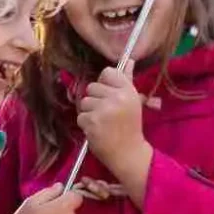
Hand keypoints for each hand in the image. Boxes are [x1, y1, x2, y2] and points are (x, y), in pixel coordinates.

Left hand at [77, 64, 152, 187]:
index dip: (105, 83)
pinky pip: (80, 116)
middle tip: (107, 113)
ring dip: (90, 112)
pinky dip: (86, 124)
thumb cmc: (131, 126)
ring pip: (84, 101)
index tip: (109, 94)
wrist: (128, 153)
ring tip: (102, 122)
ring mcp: (103, 110)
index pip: (107, 72)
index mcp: (128, 91)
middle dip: (96, 100)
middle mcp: (116, 98)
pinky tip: (97, 130)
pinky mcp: (92, 122)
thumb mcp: (133, 101)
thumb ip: (127, 80)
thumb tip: (129, 60)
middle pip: (92, 86)